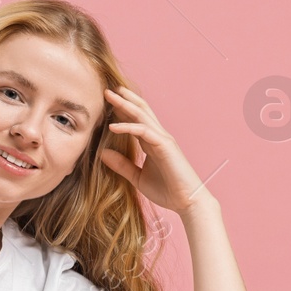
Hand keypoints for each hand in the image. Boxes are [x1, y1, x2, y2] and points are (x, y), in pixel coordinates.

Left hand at [99, 86, 212, 214]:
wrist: (187, 201)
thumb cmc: (167, 190)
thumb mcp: (137, 178)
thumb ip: (122, 165)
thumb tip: (102, 154)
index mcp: (153, 142)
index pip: (136, 120)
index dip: (123, 110)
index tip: (107, 103)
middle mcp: (158, 136)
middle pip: (140, 111)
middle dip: (124, 99)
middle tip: (107, 89)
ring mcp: (163, 139)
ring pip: (142, 115)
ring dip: (124, 104)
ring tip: (108, 95)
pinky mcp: (165, 145)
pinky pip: (143, 131)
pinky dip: (127, 127)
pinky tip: (112, 127)